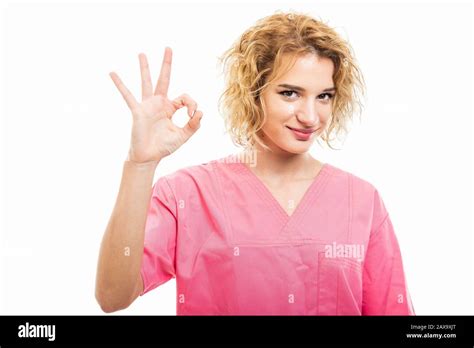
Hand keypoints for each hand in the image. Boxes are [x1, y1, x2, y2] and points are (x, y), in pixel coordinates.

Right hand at [110, 47, 202, 163]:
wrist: (148, 157)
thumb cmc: (164, 146)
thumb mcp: (183, 136)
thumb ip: (193, 125)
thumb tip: (201, 111)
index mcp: (170, 108)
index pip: (184, 97)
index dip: (192, 104)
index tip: (192, 115)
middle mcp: (158, 103)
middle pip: (164, 79)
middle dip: (166, 64)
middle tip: (168, 48)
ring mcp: (147, 106)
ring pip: (146, 82)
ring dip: (145, 68)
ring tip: (142, 53)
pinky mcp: (138, 111)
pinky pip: (128, 96)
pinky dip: (120, 85)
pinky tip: (112, 73)